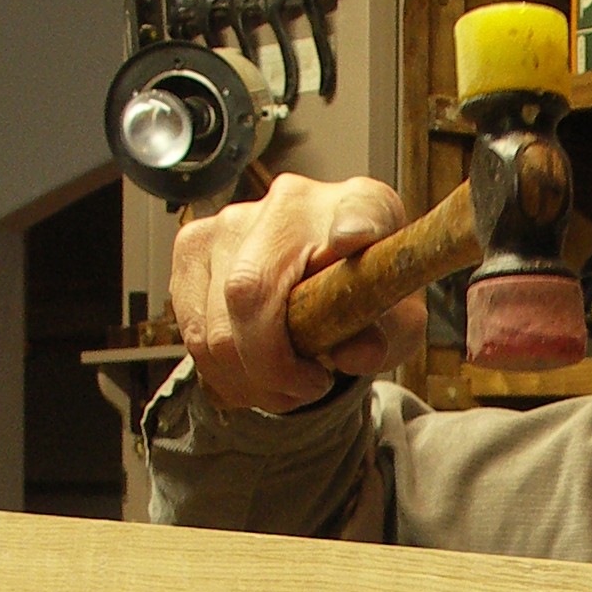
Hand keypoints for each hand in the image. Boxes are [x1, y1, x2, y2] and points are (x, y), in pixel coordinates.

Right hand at [169, 171, 426, 413]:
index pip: (355, 213)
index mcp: (353, 208)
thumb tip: (356, 353)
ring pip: (212, 327)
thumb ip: (390, 335)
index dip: (353, 226)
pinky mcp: (191, 249)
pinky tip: (252, 375)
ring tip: (282, 387)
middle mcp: (284, 203)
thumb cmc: (364, 291)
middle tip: (307, 388)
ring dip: (246, 379)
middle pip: (248, 293)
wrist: (330, 271)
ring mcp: (227, 223)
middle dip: (272, 368)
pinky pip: (192, 333)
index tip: (353, 240)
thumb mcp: (399, 319)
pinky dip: (221, 372)